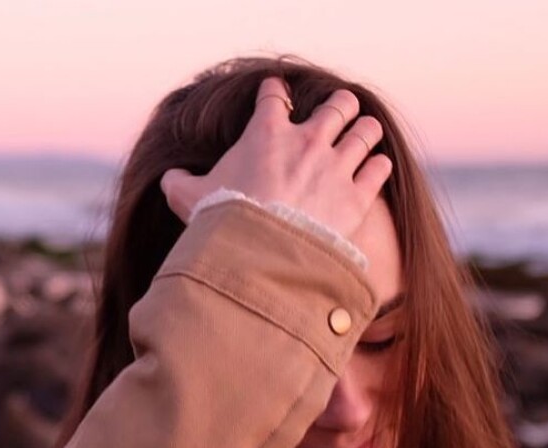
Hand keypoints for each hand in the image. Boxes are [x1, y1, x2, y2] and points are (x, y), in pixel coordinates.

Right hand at [159, 77, 391, 240]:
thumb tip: (169, 180)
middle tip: (338, 111)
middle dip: (340, 105)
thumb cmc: (223, 222)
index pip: (274, 96)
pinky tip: (374, 168)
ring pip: (366, 131)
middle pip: (338, 104)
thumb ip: (179, 183)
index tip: (277, 93)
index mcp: (265, 133)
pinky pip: (378, 168)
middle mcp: (306, 141)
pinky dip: (377, 166)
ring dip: (366, 130)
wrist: (259, 256)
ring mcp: (335, 167)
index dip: (275, 91)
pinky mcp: (356, 196)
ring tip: (364, 132)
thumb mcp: (189, 199)